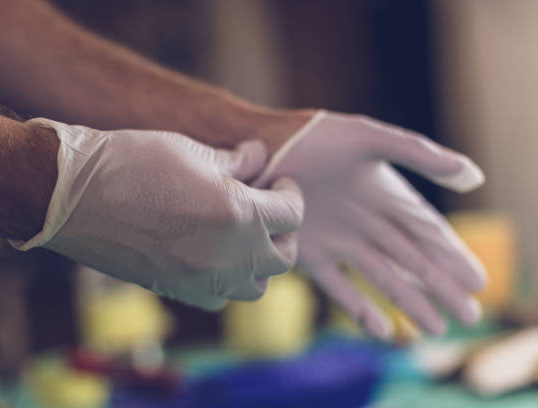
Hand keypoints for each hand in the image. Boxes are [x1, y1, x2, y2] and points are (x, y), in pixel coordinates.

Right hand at [11, 118, 303, 309]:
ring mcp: (200, 280)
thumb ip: (236, 160)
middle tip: (269, 211)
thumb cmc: (129, 162)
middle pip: (282, 259)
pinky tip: (213, 255)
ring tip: (244, 236)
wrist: (70, 196)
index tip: (280, 183)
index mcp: (237, 214)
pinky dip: (227, 281)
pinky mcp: (175, 291)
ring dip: (259, 262)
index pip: (291, 214)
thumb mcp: (190, 148)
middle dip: (284, 232)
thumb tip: (259, 157)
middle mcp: (227, 256)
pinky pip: (220, 298)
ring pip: (255, 287)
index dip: (291, 194)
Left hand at [253, 110, 485, 337]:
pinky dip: (358, 308)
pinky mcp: (310, 253)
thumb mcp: (372, 140)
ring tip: (436, 329)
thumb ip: (419, 155)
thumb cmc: (320, 138)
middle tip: (470, 314)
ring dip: (410, 303)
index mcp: (386, 197)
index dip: (453, 257)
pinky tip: (381, 329)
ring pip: (382, 279)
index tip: (478, 281)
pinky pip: (338, 287)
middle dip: (441, 288)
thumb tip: (475, 176)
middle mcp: (366, 223)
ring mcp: (339, 241)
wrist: (267, 147)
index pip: (427, 233)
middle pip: (412, 261)